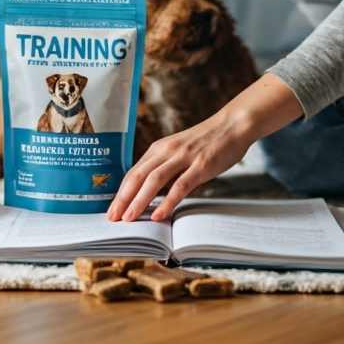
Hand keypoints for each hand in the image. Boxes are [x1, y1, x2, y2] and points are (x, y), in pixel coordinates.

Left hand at [106, 73, 302, 222]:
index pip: (133, 173)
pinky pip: (180, 186)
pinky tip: (159, 215)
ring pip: (154, 181)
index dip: (120, 193)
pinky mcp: (200, 166)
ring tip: (128, 219)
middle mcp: (166, 151)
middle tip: (112, 218)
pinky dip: (167, 201)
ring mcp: (183, 158)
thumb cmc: (207, 142)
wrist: (232, 125)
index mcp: (159, 148)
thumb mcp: (179, 151)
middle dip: (122, 199)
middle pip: (137, 177)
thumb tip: (150, 192)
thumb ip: (165, 167)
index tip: (111, 210)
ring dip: (139, 201)